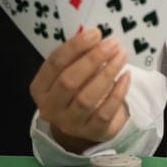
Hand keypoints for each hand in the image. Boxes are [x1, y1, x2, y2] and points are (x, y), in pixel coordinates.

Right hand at [29, 26, 131, 152]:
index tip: (95, 33)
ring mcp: (70, 124)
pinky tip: (126, 77)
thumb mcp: (70, 72)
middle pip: (69, 82)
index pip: (54, 64)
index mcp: (40, 88)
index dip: (75, 47)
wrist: (86, 123)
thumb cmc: (77, 90)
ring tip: (121, 56)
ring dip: (107, 74)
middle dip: (92, 60)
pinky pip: (105, 112)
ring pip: (86, 99)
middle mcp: (50, 108)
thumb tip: (95, 36)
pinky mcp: (92, 132)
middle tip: (111, 44)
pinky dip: (117, 93)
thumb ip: (77, 56)